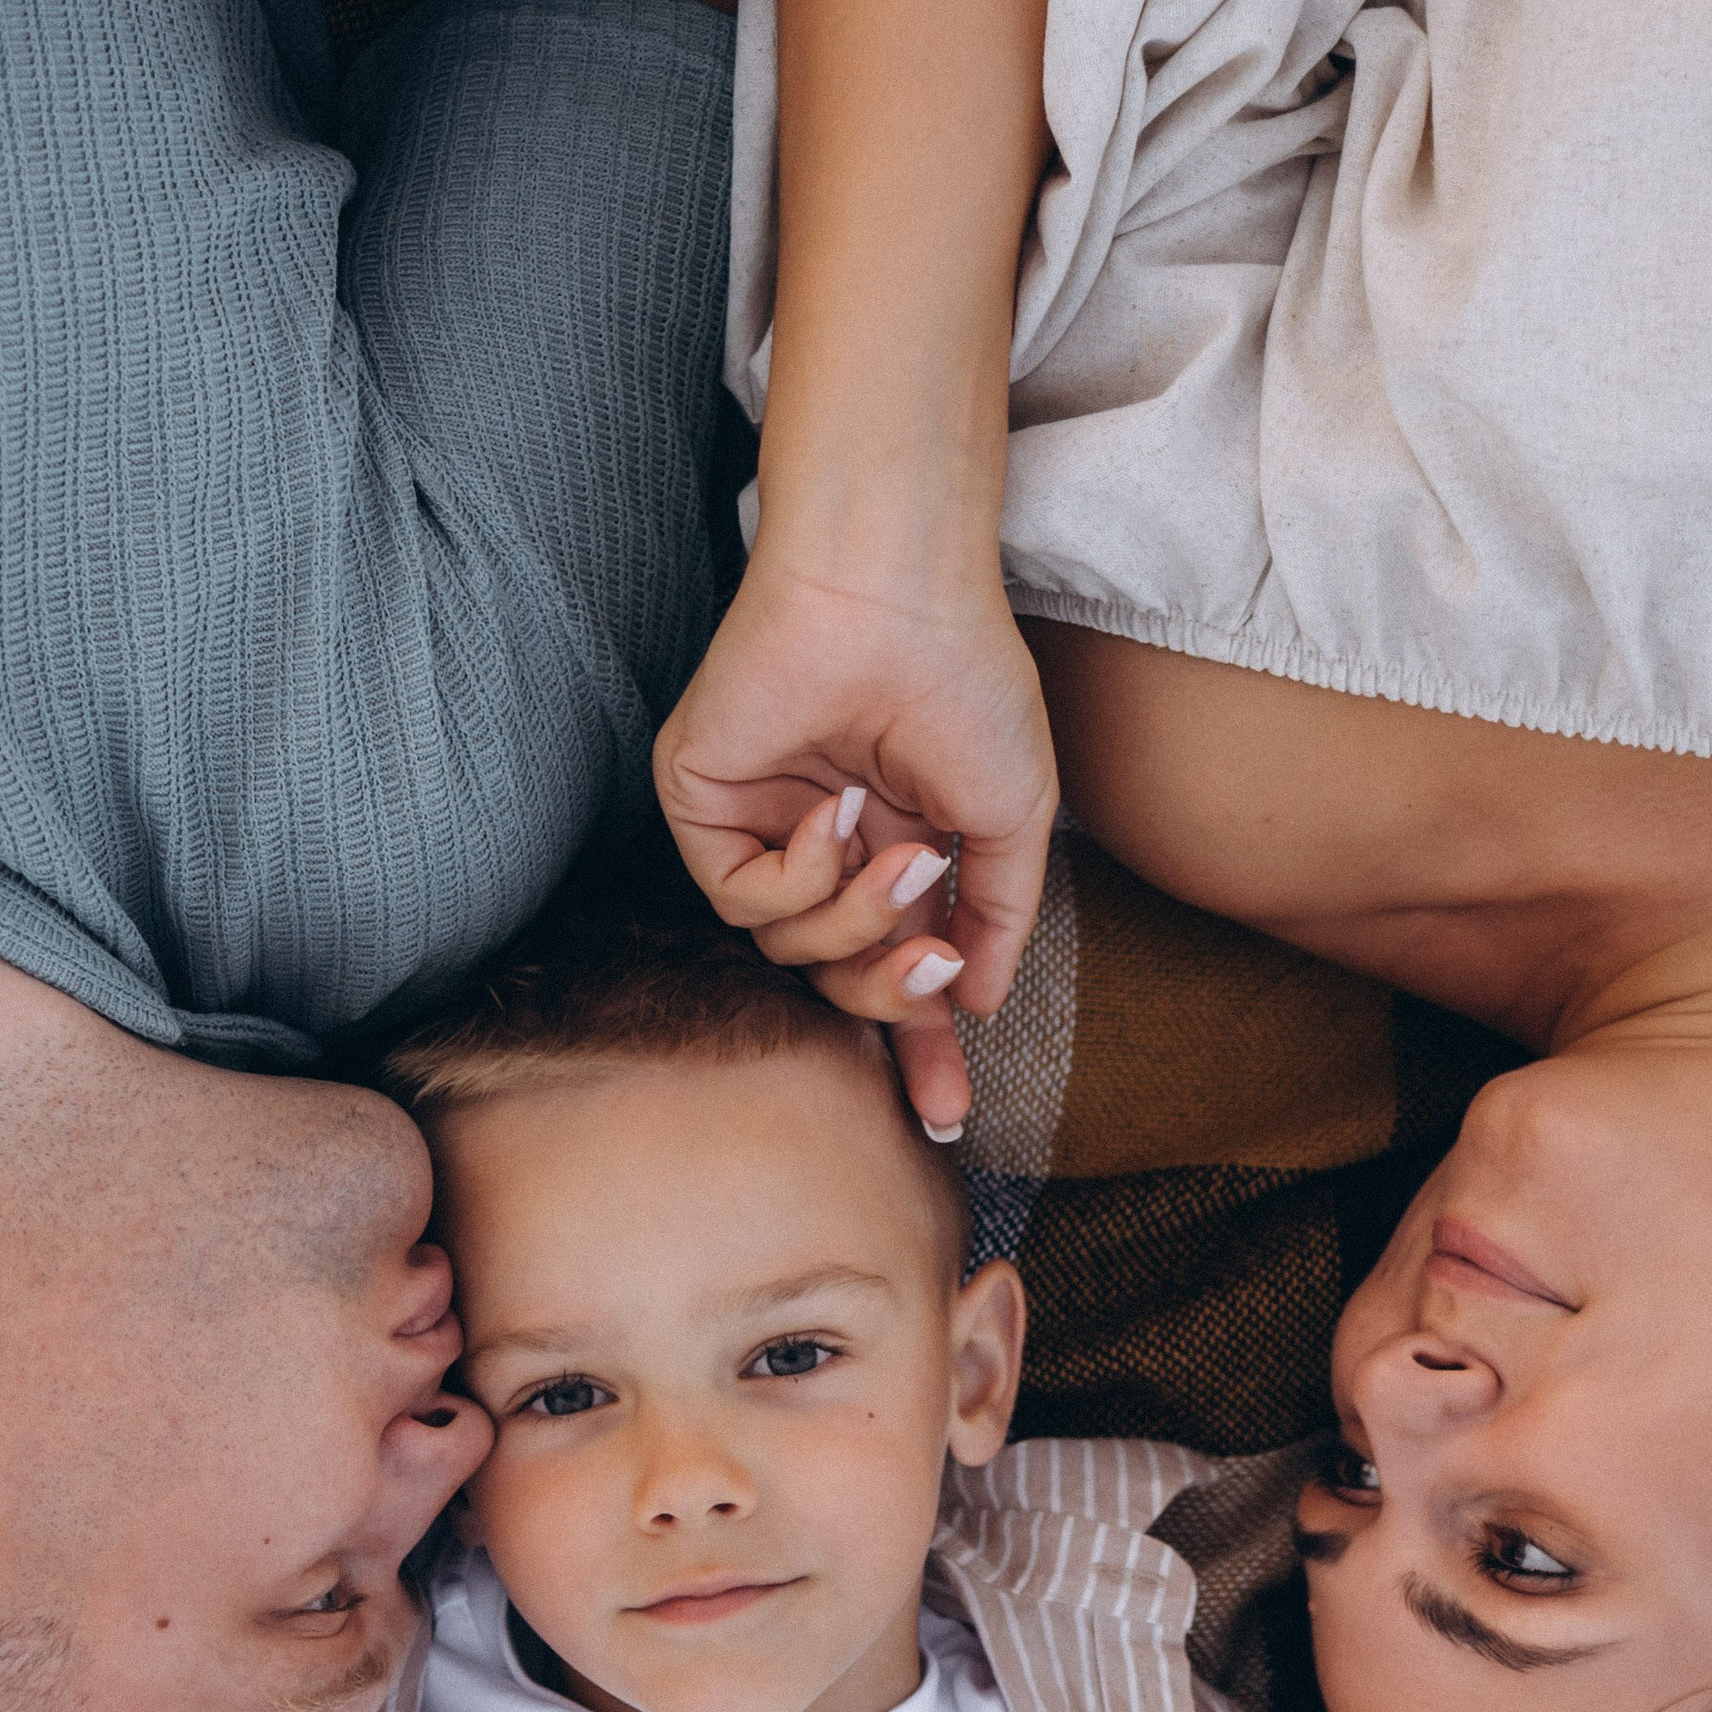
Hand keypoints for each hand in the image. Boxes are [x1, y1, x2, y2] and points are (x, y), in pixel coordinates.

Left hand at [652, 547, 1057, 1138]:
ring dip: (856, 918)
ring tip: (901, 850)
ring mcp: (759, 826)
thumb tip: (978, 1004)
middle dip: (889, 998)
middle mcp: (822, 845)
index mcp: (891, 849)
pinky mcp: (701, 803)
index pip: (895, 971)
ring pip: (787, 953)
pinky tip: (834, 812)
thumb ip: (997, 918)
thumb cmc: (964, 681)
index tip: (945, 1117)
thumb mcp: (1010, 821)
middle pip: (836, 981)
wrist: (896, 594)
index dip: (919, 1050)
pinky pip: (737, 902)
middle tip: (934, 971)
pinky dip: (797, 875)